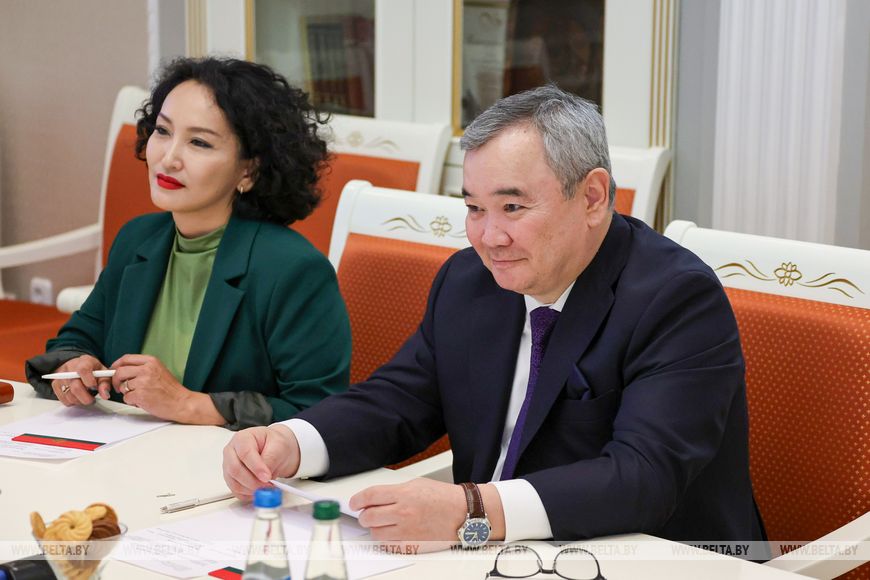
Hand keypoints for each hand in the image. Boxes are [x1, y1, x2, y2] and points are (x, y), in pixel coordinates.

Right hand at [50, 355, 110, 405]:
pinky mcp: (55, 385)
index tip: (94, 387)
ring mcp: (60, 376)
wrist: (77, 366)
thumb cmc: (93, 371)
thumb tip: (105, 395)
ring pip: (70, 396)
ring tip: (86, 397)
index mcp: (84, 362)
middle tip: (92, 400)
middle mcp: (70, 368)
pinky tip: (78, 397)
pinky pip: (64, 400)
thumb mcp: (103, 374)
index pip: (83, 370)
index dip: (89, 381)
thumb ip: (105, 384)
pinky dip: (73, 402)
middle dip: (86, 398)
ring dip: (80, 401)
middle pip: (76, 387)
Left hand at [109, 354, 217, 422]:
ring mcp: (143, 382)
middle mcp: (147, 369)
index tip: (113, 371)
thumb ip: (143, 368)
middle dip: (116, 381)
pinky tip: (142, 402)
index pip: (126, 358)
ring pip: (122, 386)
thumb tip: (122, 370)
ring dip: (127, 393)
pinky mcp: (140, 395)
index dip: (116, 365)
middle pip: (120, 372)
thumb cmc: (171, 390)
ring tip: (139, 395)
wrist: (182, 402)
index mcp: (151, 361)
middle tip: (119, 387)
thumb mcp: (159, 370)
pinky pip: (126, 398)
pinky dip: (132, 402)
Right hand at [223, 425, 299, 500]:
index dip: (256, 467)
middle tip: (268, 485)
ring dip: (251, 489)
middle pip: (235, 470)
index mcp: (242, 438)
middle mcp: (232, 452)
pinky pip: (236, 491)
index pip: (245, 453)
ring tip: (267, 488)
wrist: (275, 450)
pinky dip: (248, 495)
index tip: (267, 477)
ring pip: (234, 483)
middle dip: (253, 481)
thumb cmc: (275, 444)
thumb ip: (271, 458)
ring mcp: (229, 466)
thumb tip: (264, 475)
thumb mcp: (279, 445)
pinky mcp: (231, 479)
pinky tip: (259, 491)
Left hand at [349, 479, 468, 551]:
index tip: (354, 503)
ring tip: (381, 523)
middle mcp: (403, 513)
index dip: (357, 500)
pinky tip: (392, 533)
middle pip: (368, 516)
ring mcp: (407, 531)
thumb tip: (376, 498)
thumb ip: (395, 491)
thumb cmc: (443, 498)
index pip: (370, 496)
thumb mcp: (416, 484)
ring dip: (374, 528)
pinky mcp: (412, 545)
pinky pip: (389, 546)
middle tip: (366, 514)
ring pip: (376, 534)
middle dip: (364, 515)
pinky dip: (386, 540)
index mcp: (403, 494)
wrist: (463, 513)